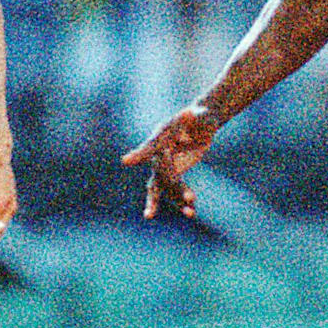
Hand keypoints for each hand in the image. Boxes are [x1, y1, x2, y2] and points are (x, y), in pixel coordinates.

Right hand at [121, 104, 220, 218]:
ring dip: (175, 200)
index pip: (150, 146)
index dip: (139, 153)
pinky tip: (192, 212)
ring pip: (164, 187)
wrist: (200, 123)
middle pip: (156, 175)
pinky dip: (183, 200)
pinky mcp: (174, 173)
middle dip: (155, 196)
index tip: (126, 161)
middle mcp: (159, 153)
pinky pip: (176, 189)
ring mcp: (166, 166)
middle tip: (150, 215)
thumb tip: (190, 113)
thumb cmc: (199, 116)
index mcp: (162, 136)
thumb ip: (195, 116)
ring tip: (190, 213)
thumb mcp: (201, 115)